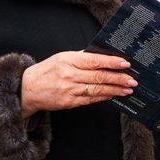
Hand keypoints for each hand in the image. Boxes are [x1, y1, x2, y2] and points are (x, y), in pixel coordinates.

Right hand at [20, 51, 136, 118]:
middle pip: (99, 77)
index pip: (95, 61)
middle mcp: (69, 75)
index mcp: (68, 61)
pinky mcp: (69, 102)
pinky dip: (104, 97)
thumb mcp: (62, 57)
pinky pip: (91, 100)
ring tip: (128, 89)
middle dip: (118, 78)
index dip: (112, 62)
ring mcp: (70, 90)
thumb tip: (104, 57)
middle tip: (132, 80)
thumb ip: (82, 57)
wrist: (27, 89)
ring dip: (115, 90)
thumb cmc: (47, 70)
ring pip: (97, 90)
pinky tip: (114, 95)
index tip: (126, 64)